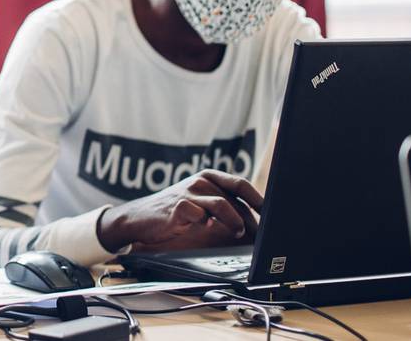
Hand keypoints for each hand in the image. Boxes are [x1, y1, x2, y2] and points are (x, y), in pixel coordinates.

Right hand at [96, 169, 261, 251]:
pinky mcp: (177, 207)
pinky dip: (207, 223)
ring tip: (237, 233)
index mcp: (208, 177)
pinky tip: (206, 228)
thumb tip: (255, 221)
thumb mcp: (199, 201)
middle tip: (258, 234)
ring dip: (235, 222)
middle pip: (236, 198)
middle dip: (251, 218)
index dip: (259, 200)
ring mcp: (188, 192)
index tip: (272, 215)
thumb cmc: (173, 211)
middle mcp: (200, 181)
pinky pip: (200, 215)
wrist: (138, 218)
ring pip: (223, 205)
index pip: (241, 185)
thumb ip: (223, 204)